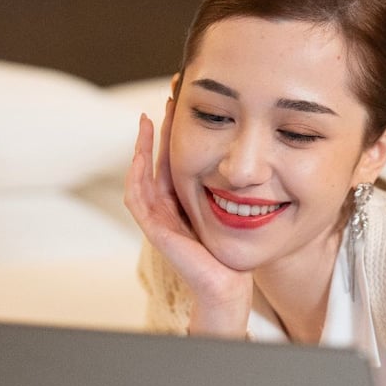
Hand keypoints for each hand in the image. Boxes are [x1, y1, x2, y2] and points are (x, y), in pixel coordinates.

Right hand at [123, 97, 251, 332]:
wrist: (227, 285)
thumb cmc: (233, 253)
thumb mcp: (233, 211)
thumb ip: (231, 189)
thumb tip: (249, 161)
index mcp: (183, 202)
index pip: (173, 160)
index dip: (175, 134)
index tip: (183, 106)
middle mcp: (167, 208)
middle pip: (156, 161)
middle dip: (161, 131)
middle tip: (168, 100)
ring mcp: (158, 219)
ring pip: (142, 174)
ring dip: (144, 146)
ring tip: (151, 119)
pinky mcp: (154, 230)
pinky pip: (137, 198)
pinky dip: (136, 174)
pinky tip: (141, 154)